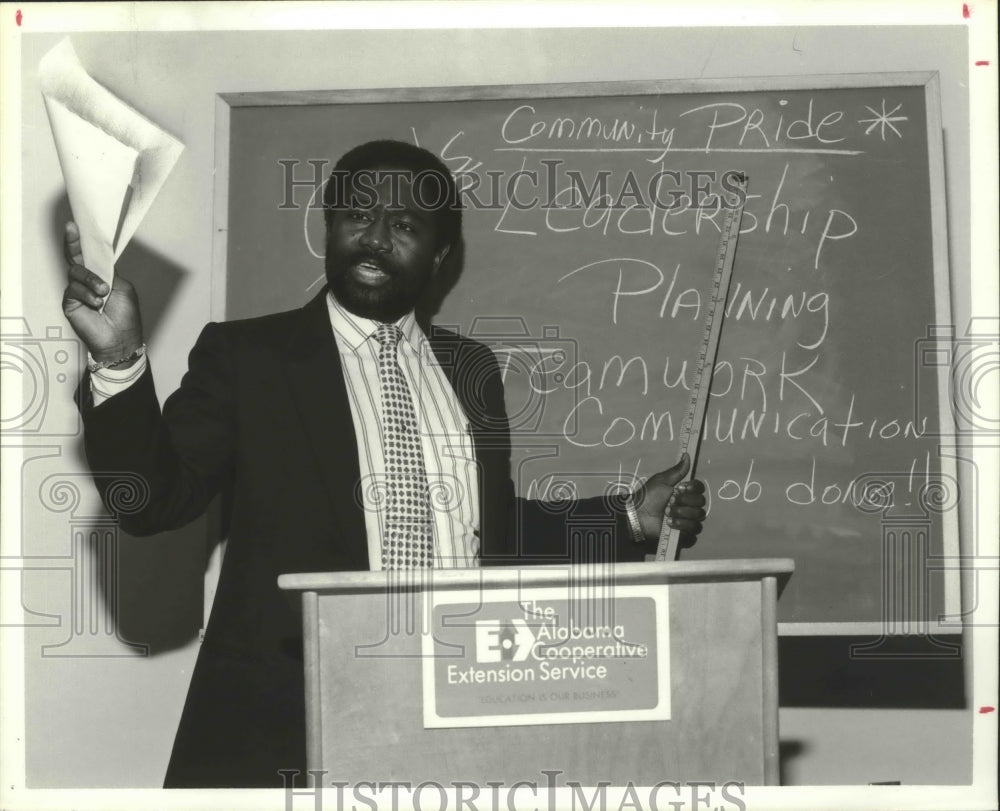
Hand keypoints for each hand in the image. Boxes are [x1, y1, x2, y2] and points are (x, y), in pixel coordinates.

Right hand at [61, 222, 143, 364]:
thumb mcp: (123, 288)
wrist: (120, 339)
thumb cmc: (125, 316)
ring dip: (91, 280)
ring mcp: (77, 291)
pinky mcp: (70, 302)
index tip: (75, 225)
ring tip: (103, 294)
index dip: (82, 241)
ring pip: (75, 272)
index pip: (90, 255)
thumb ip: (109, 273)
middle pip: (76, 257)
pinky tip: (96, 304)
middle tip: (71, 230)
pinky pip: (73, 289)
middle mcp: (87, 281)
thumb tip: (97, 263)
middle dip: (73, 242)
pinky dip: (86, 295)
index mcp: (102, 276)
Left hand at [632, 452, 706, 547]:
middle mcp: (689, 506)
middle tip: (669, 501)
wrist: (638, 515)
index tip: (680, 488)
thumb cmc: (648, 497)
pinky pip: (694, 530)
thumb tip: (687, 454)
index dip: (692, 489)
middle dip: (684, 501)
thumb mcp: (662, 481)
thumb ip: (677, 470)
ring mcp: (689, 520)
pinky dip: (682, 525)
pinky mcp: (686, 534)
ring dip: (681, 513)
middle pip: (700, 502)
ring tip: (666, 513)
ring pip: (698, 516)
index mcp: (685, 492)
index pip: (700, 488)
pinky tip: (670, 524)